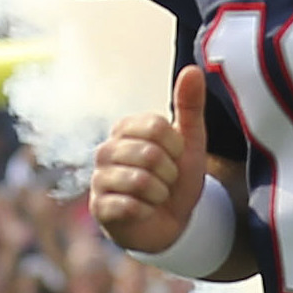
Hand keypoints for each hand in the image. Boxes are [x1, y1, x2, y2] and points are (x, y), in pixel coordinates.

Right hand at [91, 66, 209, 255]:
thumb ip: (190, 106)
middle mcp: (106, 150)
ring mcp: (99, 179)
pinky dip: (147, 211)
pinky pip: (129, 205)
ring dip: (160, 194)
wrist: (171, 224)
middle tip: (166, 181)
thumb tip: (193, 69)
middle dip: (170, 173)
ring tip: (156, 196)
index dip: (176, 147)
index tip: (175, 157)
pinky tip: (144, 211)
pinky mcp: (99, 208)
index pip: (156, 126)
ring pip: (140, 181)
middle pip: (149, 154)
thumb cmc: (177, 179)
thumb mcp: (190, 142)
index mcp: (125, 129)